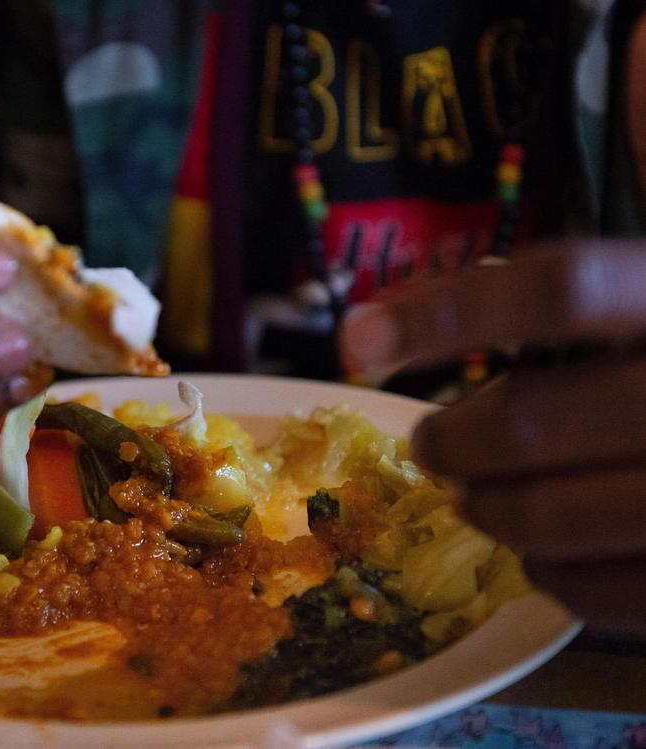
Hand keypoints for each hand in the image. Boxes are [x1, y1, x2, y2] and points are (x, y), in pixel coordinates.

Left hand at [341, 241, 645, 636]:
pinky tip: (541, 553)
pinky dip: (548, 575)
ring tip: (475, 498)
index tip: (356, 341)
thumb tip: (402, 304)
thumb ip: (582, 293)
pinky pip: (601, 592)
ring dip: (488, 511)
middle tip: (431, 447)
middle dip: (452, 441)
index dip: (445, 312)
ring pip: (554, 516)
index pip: (562, 288)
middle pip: (533, 419)